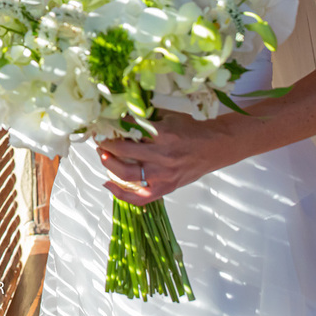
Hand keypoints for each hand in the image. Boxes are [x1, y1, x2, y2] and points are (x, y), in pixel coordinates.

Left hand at [95, 110, 236, 205]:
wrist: (215, 147)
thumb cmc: (191, 130)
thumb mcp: (169, 117)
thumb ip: (146, 120)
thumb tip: (120, 118)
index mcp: (164, 135)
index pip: (130, 128)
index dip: (115, 125)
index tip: (106, 123)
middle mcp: (162, 156)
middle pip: (123, 151)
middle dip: (106, 144)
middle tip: (100, 139)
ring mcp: (163, 175)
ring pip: (127, 174)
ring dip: (109, 164)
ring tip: (102, 155)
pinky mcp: (166, 188)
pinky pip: (140, 197)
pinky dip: (121, 194)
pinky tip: (108, 183)